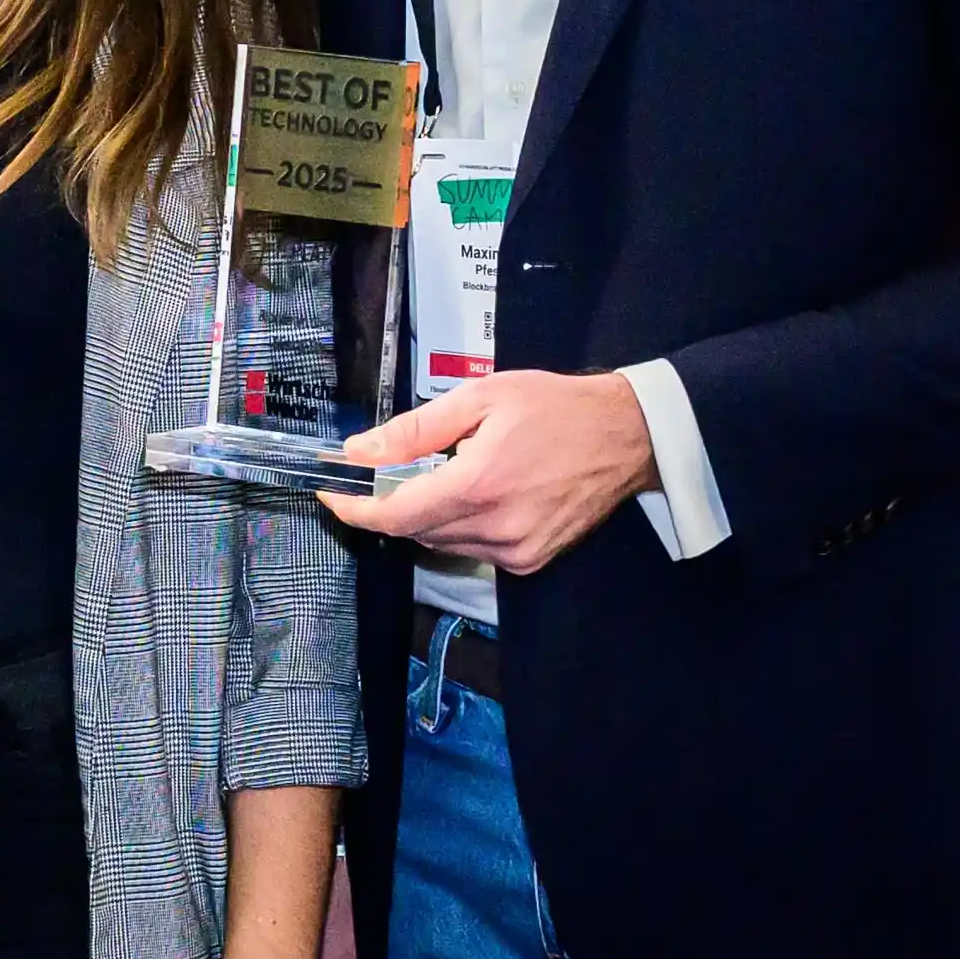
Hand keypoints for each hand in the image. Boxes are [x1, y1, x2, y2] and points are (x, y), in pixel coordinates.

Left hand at [325, 370, 652, 576]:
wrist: (627, 436)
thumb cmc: (555, 408)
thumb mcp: (479, 399)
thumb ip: (415, 430)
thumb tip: (361, 451)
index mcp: (478, 486)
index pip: (395, 516)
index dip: (355, 510)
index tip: (331, 496)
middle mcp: (497, 528)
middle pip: (415, 530)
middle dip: (390, 504)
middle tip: (384, 471)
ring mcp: (517, 551)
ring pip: (442, 542)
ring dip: (425, 515)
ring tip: (439, 474)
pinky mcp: (532, 560)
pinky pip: (473, 549)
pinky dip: (458, 526)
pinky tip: (472, 494)